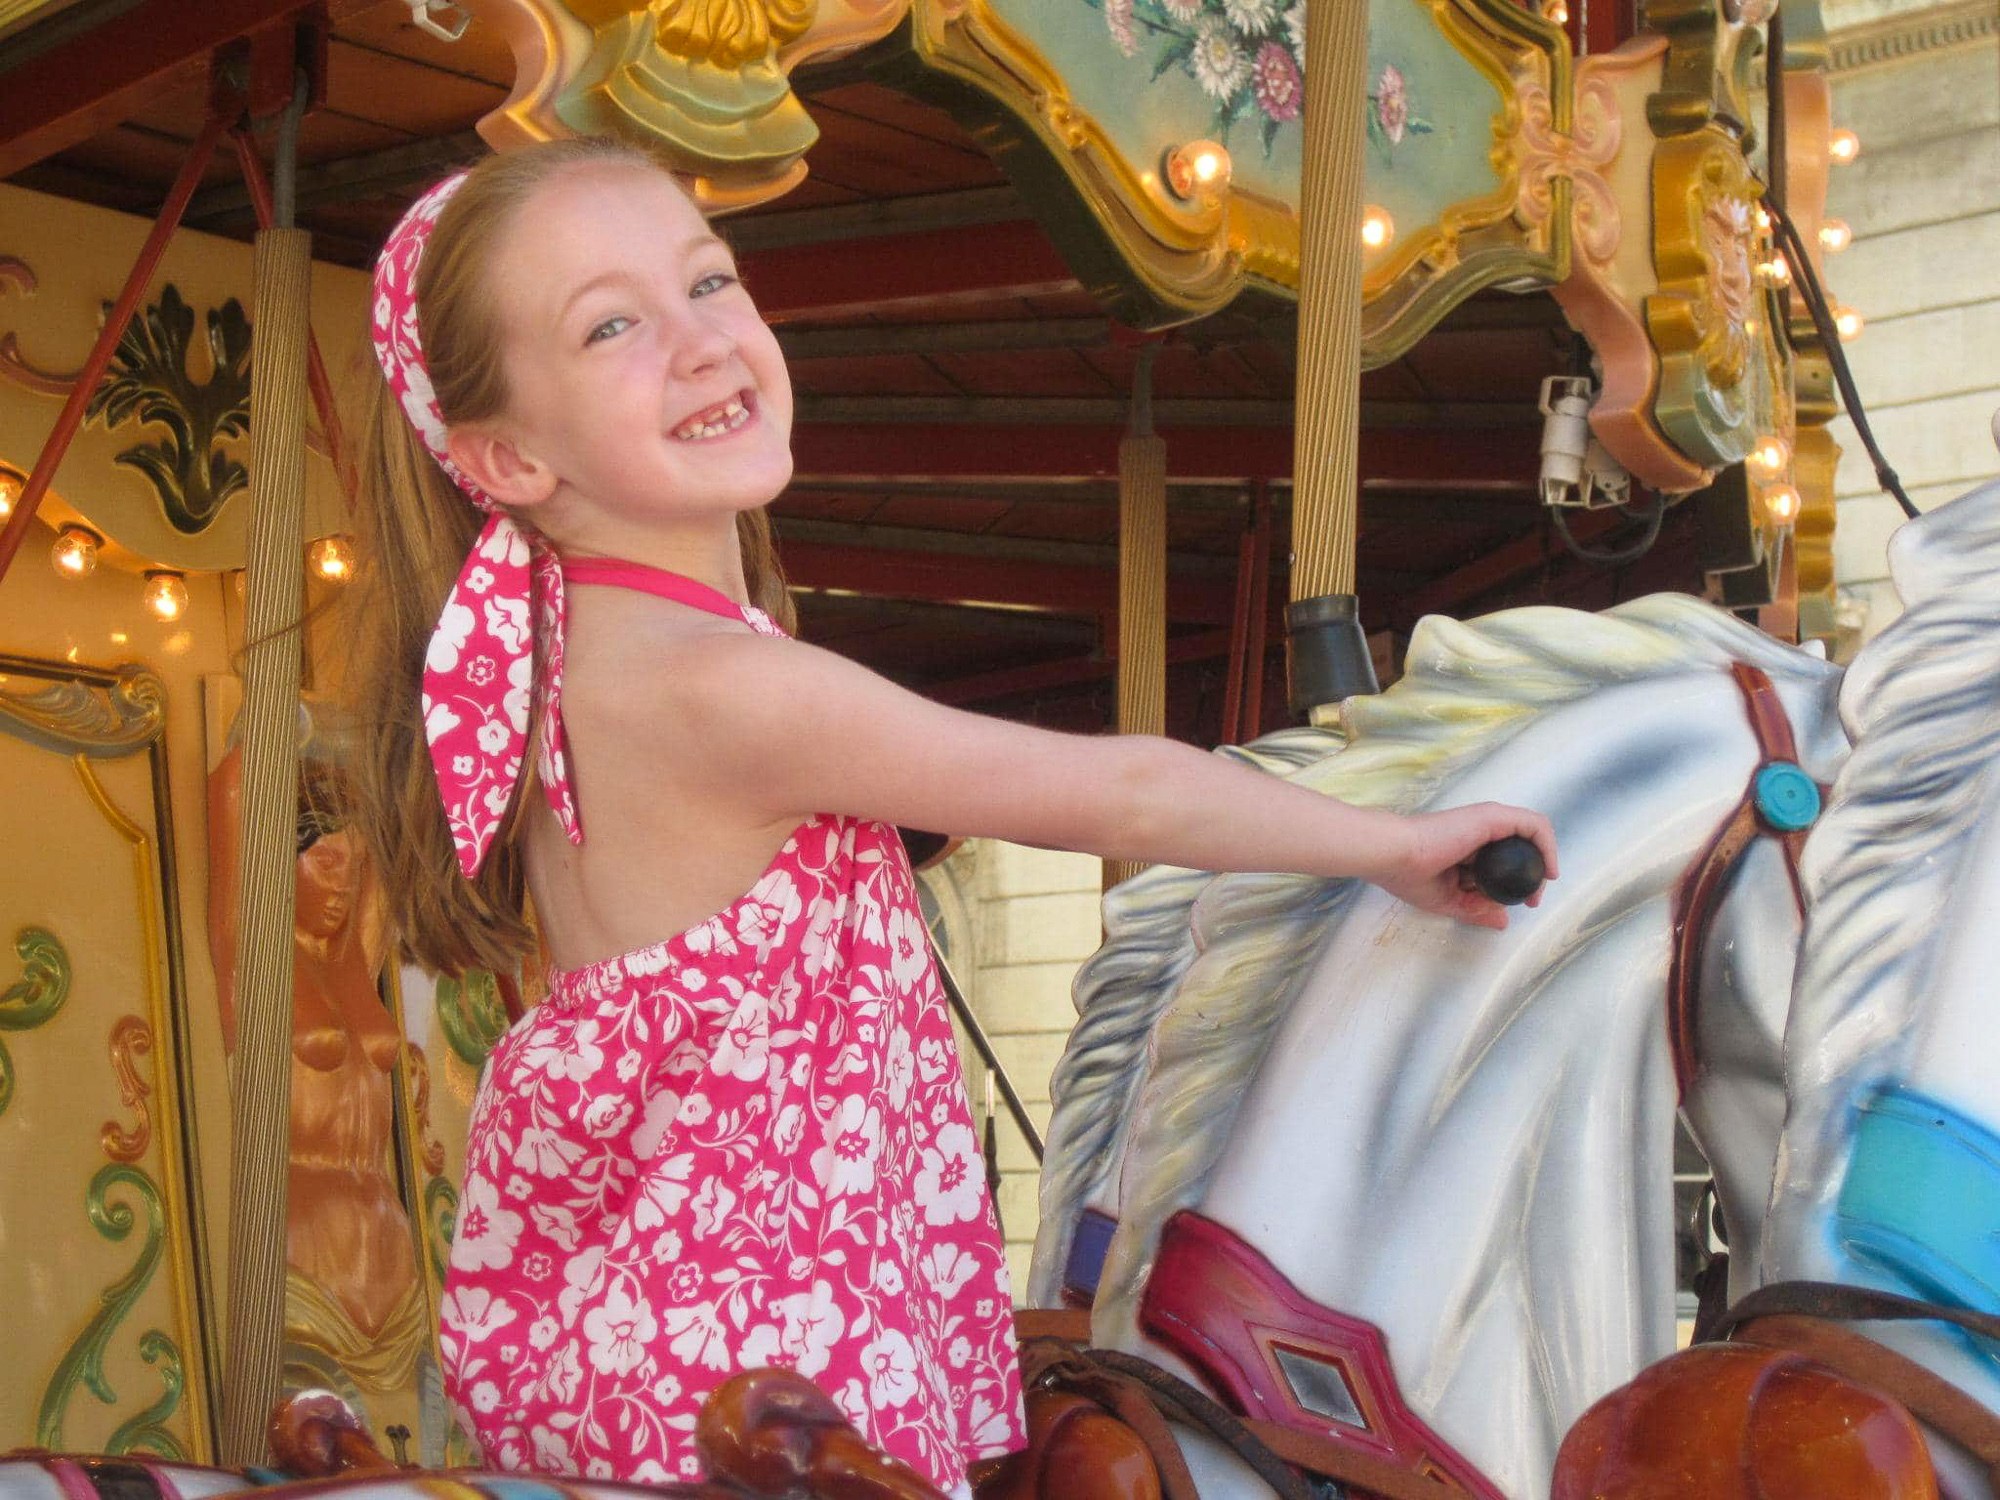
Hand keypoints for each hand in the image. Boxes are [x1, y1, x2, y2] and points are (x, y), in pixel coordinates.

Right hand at [1372, 803, 1559, 930]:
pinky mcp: (1493, 816)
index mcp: (1469, 847)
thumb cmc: (1410, 875)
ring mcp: (1488, 820)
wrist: (1394, 855)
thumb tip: (1502, 922)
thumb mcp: (1449, 901)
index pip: (1505, 860)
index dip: (1519, 882)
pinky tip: (1546, 870)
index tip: (1523, 903)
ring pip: (1532, 834)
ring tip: (1541, 885)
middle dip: (1534, 874)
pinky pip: (1534, 826)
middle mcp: (1481, 831)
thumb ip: (1477, 909)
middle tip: (1533, 898)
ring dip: (1543, 860)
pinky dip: (1547, 846)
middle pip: (1522, 848)